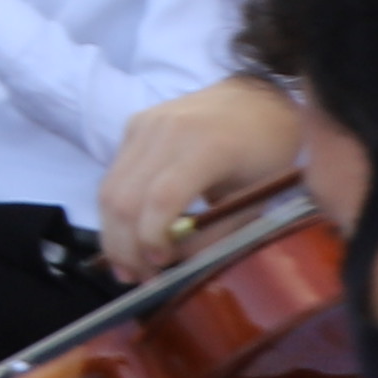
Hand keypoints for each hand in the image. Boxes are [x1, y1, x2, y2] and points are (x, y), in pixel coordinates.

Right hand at [99, 73, 302, 277]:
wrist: (259, 99)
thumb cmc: (268, 153)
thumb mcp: (254, 201)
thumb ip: (215, 236)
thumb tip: (175, 267)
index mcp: (208, 145)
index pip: (162, 198)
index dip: (152, 240)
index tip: (161, 268)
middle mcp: (168, 129)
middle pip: (124, 197)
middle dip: (124, 246)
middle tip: (136, 278)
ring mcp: (146, 123)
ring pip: (110, 188)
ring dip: (112, 233)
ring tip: (127, 264)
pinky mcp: (135, 124)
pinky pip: (115, 174)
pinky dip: (117, 209)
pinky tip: (131, 232)